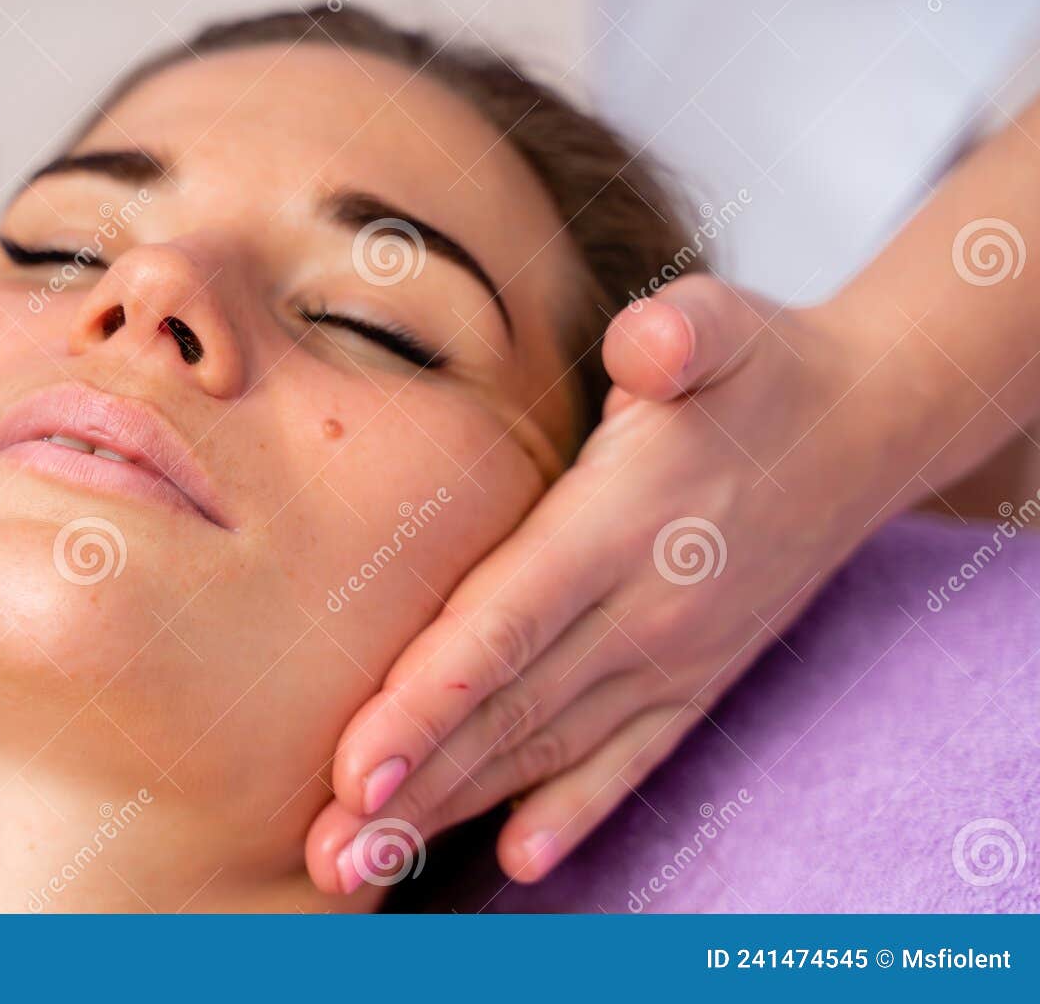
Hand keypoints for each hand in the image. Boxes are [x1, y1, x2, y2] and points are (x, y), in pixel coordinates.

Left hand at [306, 274, 915, 892]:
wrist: (863, 427)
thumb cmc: (758, 369)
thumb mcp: (719, 326)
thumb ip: (679, 335)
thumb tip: (648, 343)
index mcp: (620, 526)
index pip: (505, 628)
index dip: (426, 703)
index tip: (353, 772)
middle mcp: (645, 609)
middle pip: (507, 712)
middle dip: (411, 788)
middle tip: (327, 857)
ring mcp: (675, 656)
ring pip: (548, 750)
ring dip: (456, 811)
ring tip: (371, 865)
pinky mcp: (697, 679)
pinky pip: (629, 760)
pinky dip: (574, 812)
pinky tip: (519, 860)